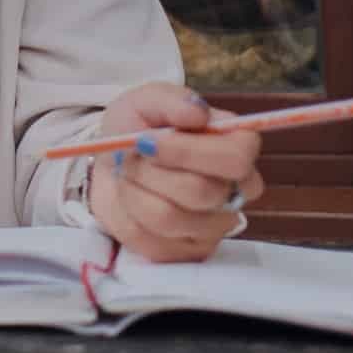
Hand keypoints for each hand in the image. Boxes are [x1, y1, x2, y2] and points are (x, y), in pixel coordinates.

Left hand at [86, 82, 265, 262]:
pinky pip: (151, 242)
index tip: (147, 139)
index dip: (186, 151)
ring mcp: (214, 226)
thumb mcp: (147, 101)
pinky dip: (127, 216)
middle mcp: (235, 191)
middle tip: (132, 156)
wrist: (113, 164)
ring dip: (134, 192)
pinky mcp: (188, 252)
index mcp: (238, 147)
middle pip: (201, 192)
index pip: (234, 159)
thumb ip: (171, 100)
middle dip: (151, 172)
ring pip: (169, 219)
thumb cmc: (139, 128)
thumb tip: (197, 113)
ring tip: (129, 175)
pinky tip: (131, 198)